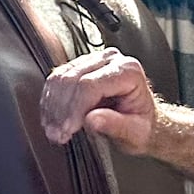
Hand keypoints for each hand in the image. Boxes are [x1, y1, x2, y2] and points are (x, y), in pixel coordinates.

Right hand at [41, 47, 156, 154]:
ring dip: (52, 106)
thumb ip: (116, 126)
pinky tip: (51, 119)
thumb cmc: (142, 128)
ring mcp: (92, 60)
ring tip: (52, 129)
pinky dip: (50, 101)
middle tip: (56, 134)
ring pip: (60, 78)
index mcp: (128, 71)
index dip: (74, 108)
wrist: (143, 123)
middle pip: (71, 79)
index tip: (66, 129)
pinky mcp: (78, 66)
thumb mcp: (136, 133)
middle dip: (60, 109)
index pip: (89, 85)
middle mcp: (110, 59)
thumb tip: (92, 120)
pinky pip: (56, 80)